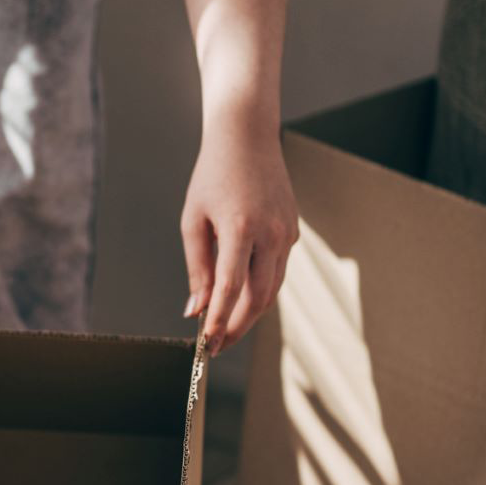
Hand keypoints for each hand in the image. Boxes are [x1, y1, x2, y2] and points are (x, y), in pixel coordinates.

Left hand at [180, 114, 297, 355]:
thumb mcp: (193, 220)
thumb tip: (197, 309)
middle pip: (258, 298)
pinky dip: (261, 290)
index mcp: (240, 228)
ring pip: (272, 289)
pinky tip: (242, 301)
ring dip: (250, 314)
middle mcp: (270, 233)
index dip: (219, 321)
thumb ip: (197, 268)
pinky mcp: (292, 232)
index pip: (231, 289)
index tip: (207, 344)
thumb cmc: (213, 176)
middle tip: (216, 346)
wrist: (247, 138)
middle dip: (237, 327)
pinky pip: (277, 271)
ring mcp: (286, 233)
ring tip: (226, 331)